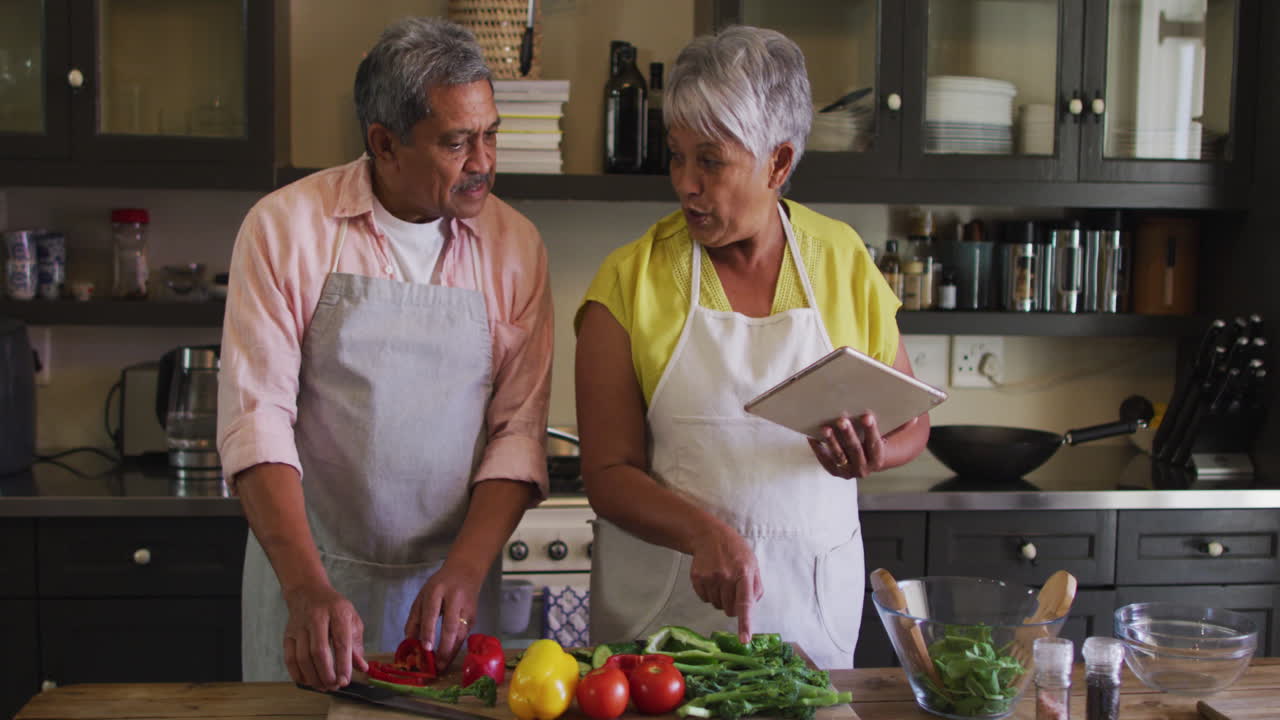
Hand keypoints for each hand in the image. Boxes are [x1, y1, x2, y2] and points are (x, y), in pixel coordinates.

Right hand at [282, 582, 366, 689]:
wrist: (308, 591)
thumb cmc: (334, 607)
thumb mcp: (351, 619)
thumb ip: (356, 645)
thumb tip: (362, 668)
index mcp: (337, 612)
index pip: (341, 642)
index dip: (343, 664)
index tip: (345, 680)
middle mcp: (317, 618)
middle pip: (319, 651)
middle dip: (326, 673)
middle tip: (334, 686)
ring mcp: (300, 626)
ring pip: (302, 657)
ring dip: (312, 677)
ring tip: (323, 686)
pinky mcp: (288, 634)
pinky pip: (289, 658)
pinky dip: (297, 673)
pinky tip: (306, 681)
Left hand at [404, 562, 485, 672]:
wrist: (466, 570)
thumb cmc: (440, 584)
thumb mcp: (422, 596)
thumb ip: (415, 618)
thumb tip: (409, 642)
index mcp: (437, 590)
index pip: (432, 613)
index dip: (429, 631)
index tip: (425, 649)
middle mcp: (454, 598)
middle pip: (450, 626)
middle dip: (444, 648)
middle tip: (437, 665)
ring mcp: (467, 608)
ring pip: (461, 633)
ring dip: (452, 652)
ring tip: (442, 666)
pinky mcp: (474, 616)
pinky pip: (464, 635)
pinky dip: (456, 648)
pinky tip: (449, 658)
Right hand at [689, 523, 762, 642]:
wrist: (709, 535)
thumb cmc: (735, 551)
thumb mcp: (753, 564)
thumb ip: (756, 587)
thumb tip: (752, 607)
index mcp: (744, 573)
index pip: (745, 603)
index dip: (745, 623)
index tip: (744, 640)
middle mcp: (726, 577)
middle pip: (730, 610)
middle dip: (733, 604)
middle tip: (732, 587)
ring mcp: (710, 578)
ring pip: (717, 606)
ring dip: (720, 598)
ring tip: (721, 580)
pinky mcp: (697, 579)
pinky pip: (704, 599)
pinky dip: (709, 594)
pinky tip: (711, 579)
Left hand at [809, 413, 907, 478]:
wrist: (864, 462)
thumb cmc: (874, 443)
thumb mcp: (886, 436)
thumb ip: (898, 427)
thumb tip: (915, 418)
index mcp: (878, 459)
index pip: (875, 445)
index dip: (872, 431)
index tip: (867, 416)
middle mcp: (863, 469)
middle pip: (855, 450)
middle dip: (848, 435)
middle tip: (842, 419)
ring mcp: (847, 471)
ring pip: (838, 456)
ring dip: (832, 441)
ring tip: (825, 427)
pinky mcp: (834, 471)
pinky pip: (824, 460)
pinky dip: (818, 448)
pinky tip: (812, 436)